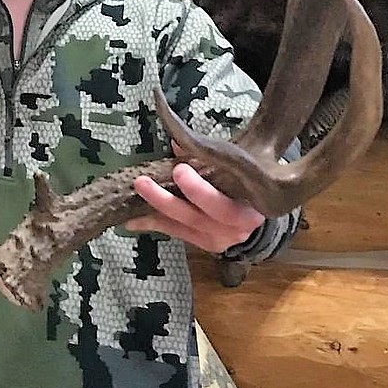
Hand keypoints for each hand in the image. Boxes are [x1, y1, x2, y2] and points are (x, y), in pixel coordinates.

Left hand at [126, 160, 263, 253]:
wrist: (256, 216)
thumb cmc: (246, 187)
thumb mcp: (237, 171)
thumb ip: (211, 160)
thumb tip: (178, 143)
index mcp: (249, 209)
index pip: (224, 204)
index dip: (200, 191)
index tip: (179, 169)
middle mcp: (235, 230)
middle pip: (198, 217)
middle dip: (168, 200)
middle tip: (144, 182)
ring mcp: (218, 240)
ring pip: (184, 226)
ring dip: (155, 210)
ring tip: (135, 195)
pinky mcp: (202, 244)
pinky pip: (176, 233)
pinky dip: (153, 223)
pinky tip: (132, 220)